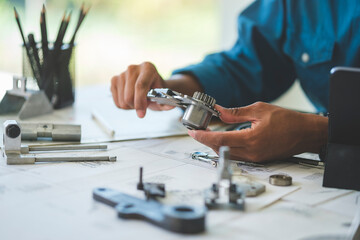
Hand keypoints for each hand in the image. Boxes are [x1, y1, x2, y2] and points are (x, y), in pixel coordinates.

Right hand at [111, 62, 173, 117]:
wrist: (149, 84)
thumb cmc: (156, 90)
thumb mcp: (163, 97)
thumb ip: (166, 103)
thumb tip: (171, 107)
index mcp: (148, 68)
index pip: (140, 86)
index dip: (140, 102)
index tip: (141, 114)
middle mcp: (133, 68)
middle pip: (129, 95)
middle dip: (136, 106)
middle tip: (144, 104)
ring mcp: (122, 73)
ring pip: (122, 100)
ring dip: (130, 106)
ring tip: (138, 101)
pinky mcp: (114, 80)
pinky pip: (116, 101)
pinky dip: (123, 105)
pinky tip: (130, 99)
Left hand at [188, 102, 327, 161]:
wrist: (305, 133)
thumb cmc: (288, 121)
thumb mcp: (259, 110)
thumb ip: (236, 113)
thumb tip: (219, 112)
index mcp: (251, 139)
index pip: (219, 140)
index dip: (203, 136)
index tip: (192, 132)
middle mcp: (252, 152)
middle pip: (220, 148)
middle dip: (205, 140)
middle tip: (197, 130)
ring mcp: (255, 158)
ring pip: (227, 153)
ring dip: (215, 144)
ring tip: (207, 133)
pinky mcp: (258, 159)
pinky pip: (237, 155)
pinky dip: (226, 147)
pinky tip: (223, 139)